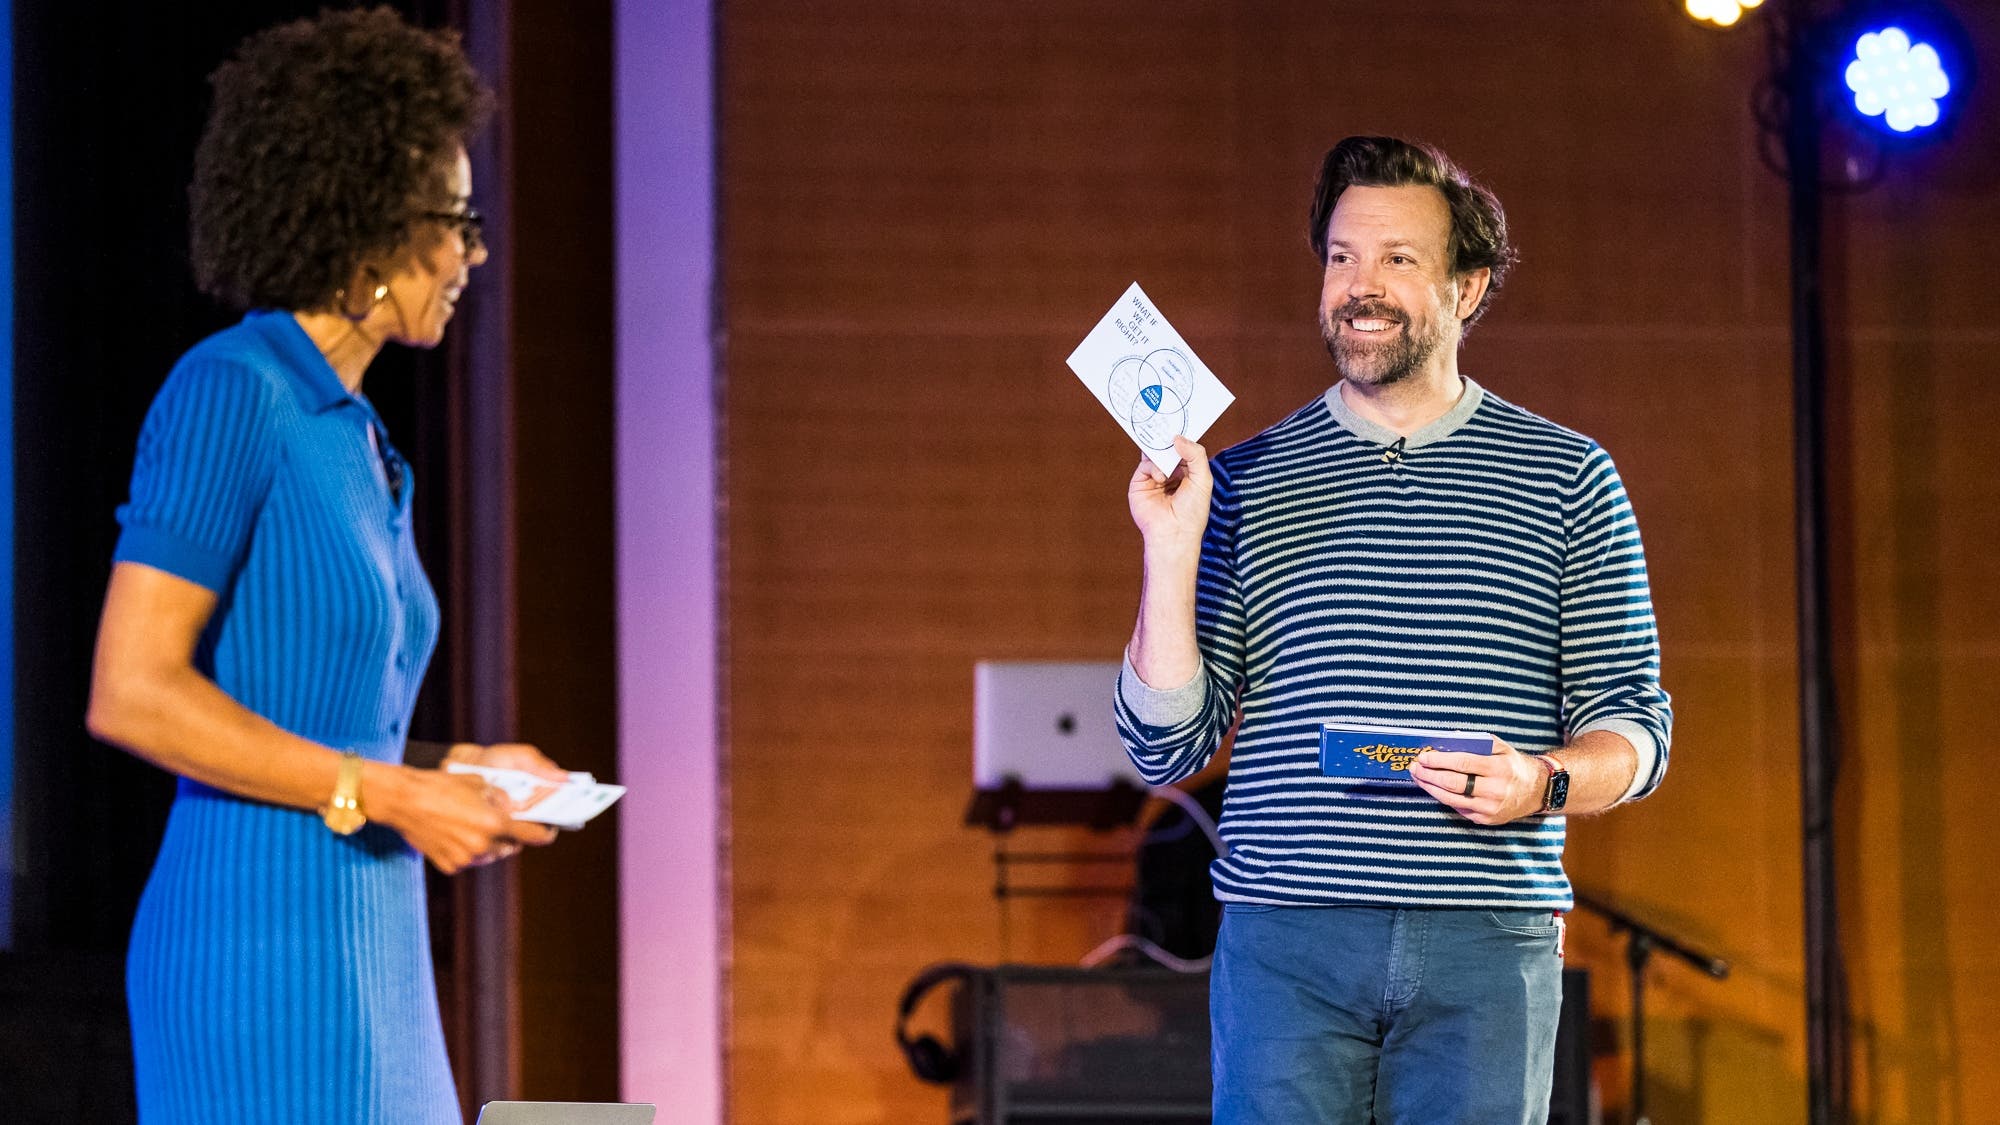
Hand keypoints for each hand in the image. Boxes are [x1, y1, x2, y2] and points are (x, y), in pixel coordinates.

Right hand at [369, 745, 563, 872]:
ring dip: (489, 844)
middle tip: (504, 823)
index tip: (549, 831)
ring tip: (475, 826)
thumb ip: (501, 798)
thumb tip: (513, 808)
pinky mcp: (449, 866)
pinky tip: (456, 834)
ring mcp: (466, 858)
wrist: (404, 800)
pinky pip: (468, 860)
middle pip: (511, 847)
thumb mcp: (479, 783)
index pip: (533, 835)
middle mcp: (483, 845)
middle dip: (511, 836)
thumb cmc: (442, 786)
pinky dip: (467, 850)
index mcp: (495, 823)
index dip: (545, 833)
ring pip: (489, 855)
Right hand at [1128, 436, 1212, 562]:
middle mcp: (1171, 473)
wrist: (1173, 533)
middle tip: (1170, 425)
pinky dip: (1153, 466)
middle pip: (1167, 448)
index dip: (1184, 437)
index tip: (1183, 421)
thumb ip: (1196, 454)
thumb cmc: (1193, 510)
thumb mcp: (1203, 478)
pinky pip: (1145, 464)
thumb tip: (1177, 438)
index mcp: (1188, 472)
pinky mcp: (1140, 482)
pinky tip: (1162, 477)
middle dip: (1169, 439)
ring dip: (1161, 452)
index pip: (1184, 449)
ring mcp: (1155, 477)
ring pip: (1155, 454)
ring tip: (1167, 453)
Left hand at [1409, 738, 1547, 825]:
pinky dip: (1444, 798)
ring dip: (1430, 788)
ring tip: (1418, 778)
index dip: (1439, 760)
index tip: (1423, 756)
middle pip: (1453, 783)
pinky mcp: (1486, 820)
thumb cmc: (1513, 765)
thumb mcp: (1501, 747)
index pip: (1463, 763)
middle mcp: (1495, 790)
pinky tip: (1434, 789)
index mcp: (1499, 768)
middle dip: (1429, 775)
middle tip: (1414, 767)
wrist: (1536, 791)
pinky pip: (1459, 809)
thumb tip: (1447, 740)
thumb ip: (1476, 742)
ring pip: (1452, 799)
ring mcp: (1490, 808)